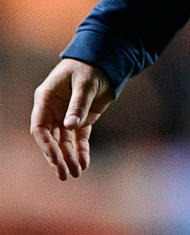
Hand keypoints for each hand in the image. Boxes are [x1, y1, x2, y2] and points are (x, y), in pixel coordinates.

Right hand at [30, 59, 114, 180]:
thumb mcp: (85, 83)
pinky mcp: (81, 119)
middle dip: (56, 157)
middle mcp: (53, 110)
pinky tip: (83, 164)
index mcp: (46, 98)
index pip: (39, 127)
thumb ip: (78, 104)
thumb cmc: (90, 66)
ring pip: (63, 142)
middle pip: (50, 139)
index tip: (54, 157)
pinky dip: (81, 151)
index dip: (45, 144)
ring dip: (68, 157)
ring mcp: (66, 116)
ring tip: (75, 174)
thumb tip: (70, 126)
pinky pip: (79, 138)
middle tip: (64, 174)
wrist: (106, 60)